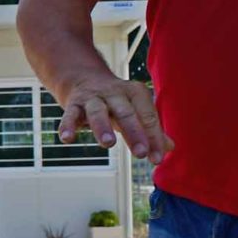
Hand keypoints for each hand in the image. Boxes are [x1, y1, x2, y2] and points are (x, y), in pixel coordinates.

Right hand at [56, 74, 172, 160]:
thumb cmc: (115, 101)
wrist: (84, 78)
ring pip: (98, 111)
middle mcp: (114, 93)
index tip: (157, 159)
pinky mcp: (73, 103)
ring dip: (102, 126)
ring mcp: (92, 97)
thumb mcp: (134, 110)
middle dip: (134, 132)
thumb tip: (170, 147)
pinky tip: (67, 139)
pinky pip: (70, 114)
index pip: (147, 116)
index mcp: (135, 93)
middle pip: (126, 112)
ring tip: (108, 144)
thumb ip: (150, 129)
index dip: (153, 138)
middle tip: (141, 154)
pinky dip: (67, 125)